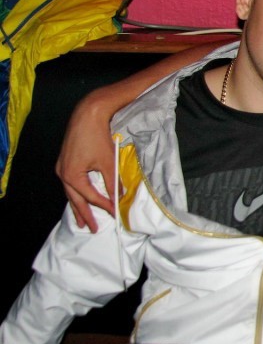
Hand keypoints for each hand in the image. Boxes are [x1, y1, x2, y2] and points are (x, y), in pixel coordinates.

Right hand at [55, 91, 117, 232]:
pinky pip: (70, 183)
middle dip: (84, 214)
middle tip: (92, 228)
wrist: (87, 115)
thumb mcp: (108, 162)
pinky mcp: (64, 161)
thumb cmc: (98, 137)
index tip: (114, 213)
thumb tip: (119, 196)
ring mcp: (61, 167)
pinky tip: (79, 198)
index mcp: (72, 176)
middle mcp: (62, 173)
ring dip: (77, 206)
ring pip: (70, 192)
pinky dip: (76, 193)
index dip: (104, 206)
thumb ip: (113, 182)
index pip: (90, 196)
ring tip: (82, 220)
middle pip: (75, 199)